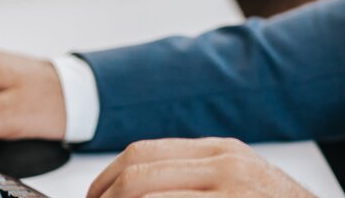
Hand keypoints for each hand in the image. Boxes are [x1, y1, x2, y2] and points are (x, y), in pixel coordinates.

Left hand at [87, 138, 315, 197]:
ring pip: (147, 194)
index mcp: (220, 150)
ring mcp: (230, 190)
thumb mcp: (240, 180)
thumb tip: (141, 185)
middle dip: (105, 197)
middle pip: (137, 172)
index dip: (107, 178)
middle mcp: (224, 164)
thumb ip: (197, 176)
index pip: (143, 152)